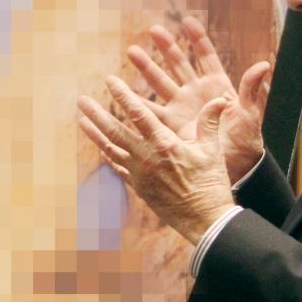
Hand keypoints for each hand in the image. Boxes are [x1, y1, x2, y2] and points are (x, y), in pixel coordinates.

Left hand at [78, 77, 233, 244]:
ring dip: (95, 134)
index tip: (110, 80)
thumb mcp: (212, 150)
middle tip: (81, 100)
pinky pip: (118, 168)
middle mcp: (146, 159)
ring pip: (111, 150)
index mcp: (164, 145)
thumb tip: (220, 99)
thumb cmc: (211, 185)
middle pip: (114, 132)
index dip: (123, 95)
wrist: (205, 221)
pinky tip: (101, 149)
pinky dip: (108, 156)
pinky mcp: (139, 188)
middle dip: (96, 114)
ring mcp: (139, 175)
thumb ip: (209, 123)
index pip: (138, 114)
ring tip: (82, 120)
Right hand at [128, 17, 270, 184]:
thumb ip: (252, 88)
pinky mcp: (172, 125)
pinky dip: (138, 102)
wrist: (235, 167)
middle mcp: (197, 93)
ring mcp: (182, 107)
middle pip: (179, 64)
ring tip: (132, 51)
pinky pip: (152, 111)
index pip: (207, 57)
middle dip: (167, 46)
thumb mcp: (250, 113)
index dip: (198, 40)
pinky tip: (124, 92)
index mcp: (217, 86)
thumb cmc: (246, 140)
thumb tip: (264, 64)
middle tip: (154, 29)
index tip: (187, 21)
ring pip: (161, 82)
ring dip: (147, 67)